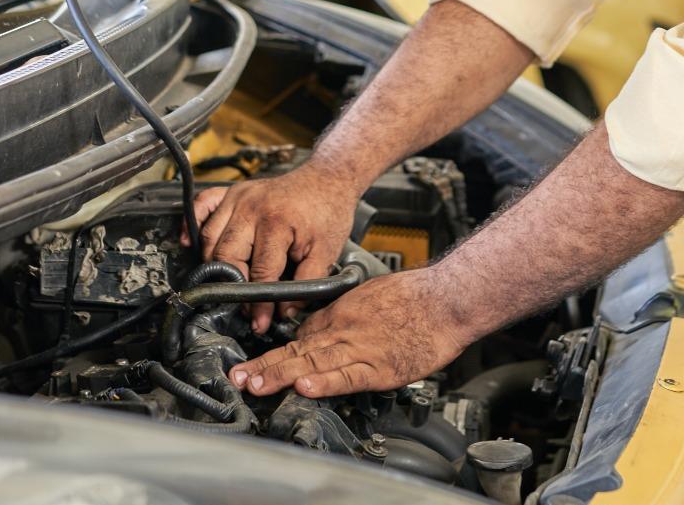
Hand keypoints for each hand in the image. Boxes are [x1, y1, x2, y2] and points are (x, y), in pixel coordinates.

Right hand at [181, 165, 359, 333]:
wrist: (327, 178)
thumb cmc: (327, 214)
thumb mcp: (326, 253)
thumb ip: (306, 285)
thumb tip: (284, 312)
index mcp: (277, 223)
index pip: (260, 273)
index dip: (259, 303)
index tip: (259, 323)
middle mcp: (251, 208)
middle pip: (226, 256)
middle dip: (233, 286)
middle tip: (244, 306)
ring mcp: (238, 196)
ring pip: (210, 237)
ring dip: (214, 263)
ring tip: (228, 282)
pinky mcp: (232, 191)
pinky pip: (202, 205)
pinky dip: (192, 223)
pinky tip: (191, 243)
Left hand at [226, 268, 472, 397]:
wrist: (446, 299)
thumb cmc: (414, 296)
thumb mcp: (367, 296)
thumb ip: (341, 316)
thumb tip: (317, 333)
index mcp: (341, 316)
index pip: (300, 338)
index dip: (275, 355)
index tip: (252, 368)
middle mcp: (344, 331)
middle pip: (297, 350)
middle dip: (265, 366)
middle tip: (237, 378)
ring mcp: (361, 350)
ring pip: (314, 363)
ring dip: (281, 375)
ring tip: (255, 385)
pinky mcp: (381, 368)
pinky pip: (348, 377)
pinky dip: (326, 383)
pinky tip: (305, 388)